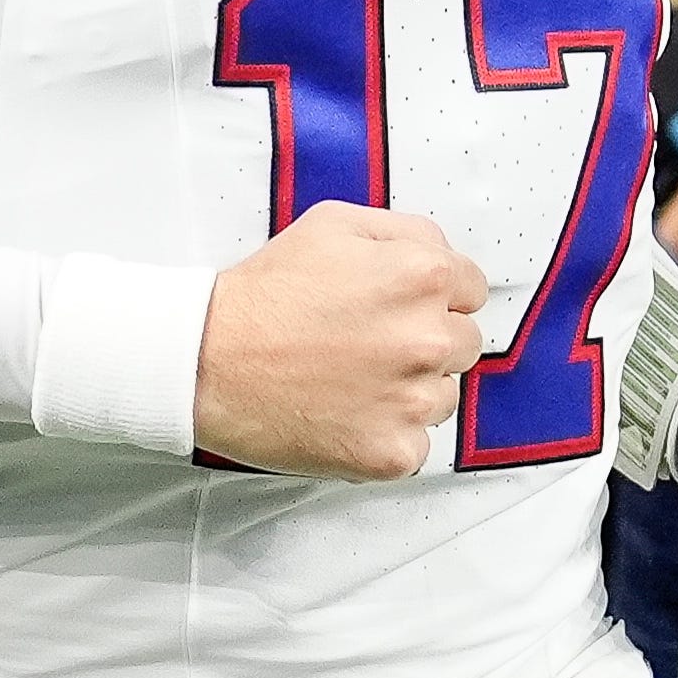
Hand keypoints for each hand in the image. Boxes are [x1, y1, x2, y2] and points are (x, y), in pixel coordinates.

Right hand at [193, 203, 486, 482]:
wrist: (206, 360)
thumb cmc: (265, 293)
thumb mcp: (333, 224)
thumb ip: (405, 232)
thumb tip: (444, 258)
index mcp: (423, 276)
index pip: (471, 290)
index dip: (431, 295)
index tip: (394, 306)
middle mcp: (429, 339)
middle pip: (463, 344)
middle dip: (423, 341)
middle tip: (365, 343)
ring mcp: (414, 402)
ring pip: (443, 397)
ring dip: (408, 390)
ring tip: (349, 379)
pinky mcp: (394, 453)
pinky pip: (416, 445)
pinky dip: (385, 434)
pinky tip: (343, 413)